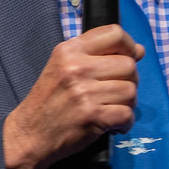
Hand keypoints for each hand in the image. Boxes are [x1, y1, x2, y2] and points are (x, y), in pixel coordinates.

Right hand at [1, 25, 143, 168]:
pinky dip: (125, 123)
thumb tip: (139, 50)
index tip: (128, 58)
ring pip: (131, 90)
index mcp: (69, 50)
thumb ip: (98, 56)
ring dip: (128, 103)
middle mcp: (77, 68)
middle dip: (129, 80)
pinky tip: (113, 125)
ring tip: (113, 108)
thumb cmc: (48, 101)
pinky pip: (127, 114)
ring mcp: (84, 92)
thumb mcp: (63, 67)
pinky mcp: (92, 116)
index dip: (128, 46)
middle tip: (116, 93)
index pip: (114, 33)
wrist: (29, 135)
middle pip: (128, 65)